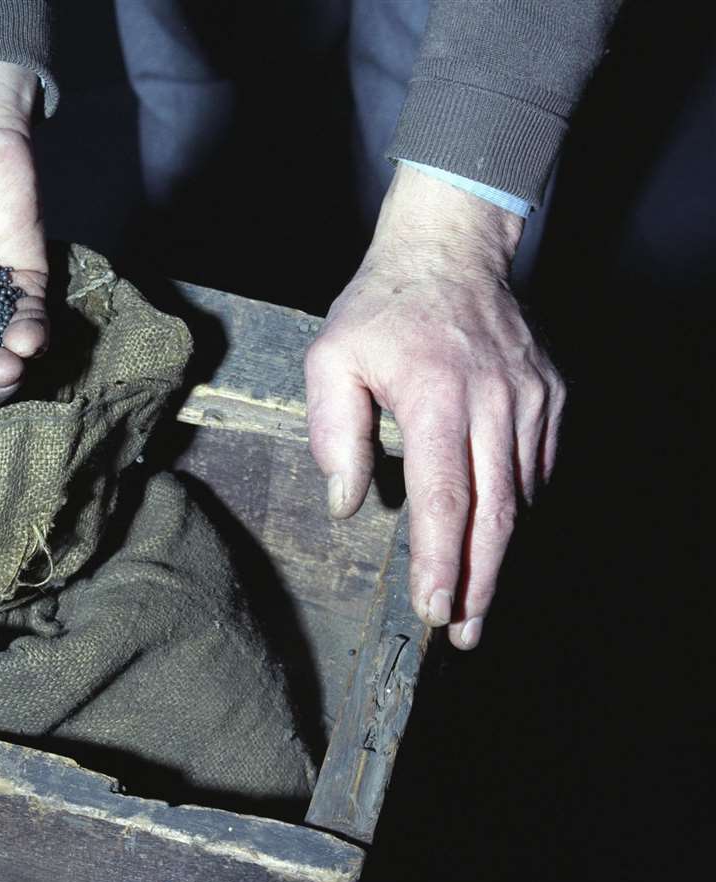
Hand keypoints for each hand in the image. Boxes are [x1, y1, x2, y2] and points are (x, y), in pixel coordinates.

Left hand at [305, 165, 564, 649]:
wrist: (449, 250)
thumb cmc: (381, 310)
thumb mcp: (331, 359)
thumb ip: (333, 433)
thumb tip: (347, 503)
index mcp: (435, 396)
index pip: (443, 497)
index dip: (440, 560)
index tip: (433, 609)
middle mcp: (493, 402)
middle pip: (496, 513)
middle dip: (481, 581)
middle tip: (466, 631)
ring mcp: (531, 400)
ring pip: (522, 497)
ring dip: (501, 554)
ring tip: (477, 602)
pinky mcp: (551, 396)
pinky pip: (538, 469)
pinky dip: (518, 509)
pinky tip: (495, 538)